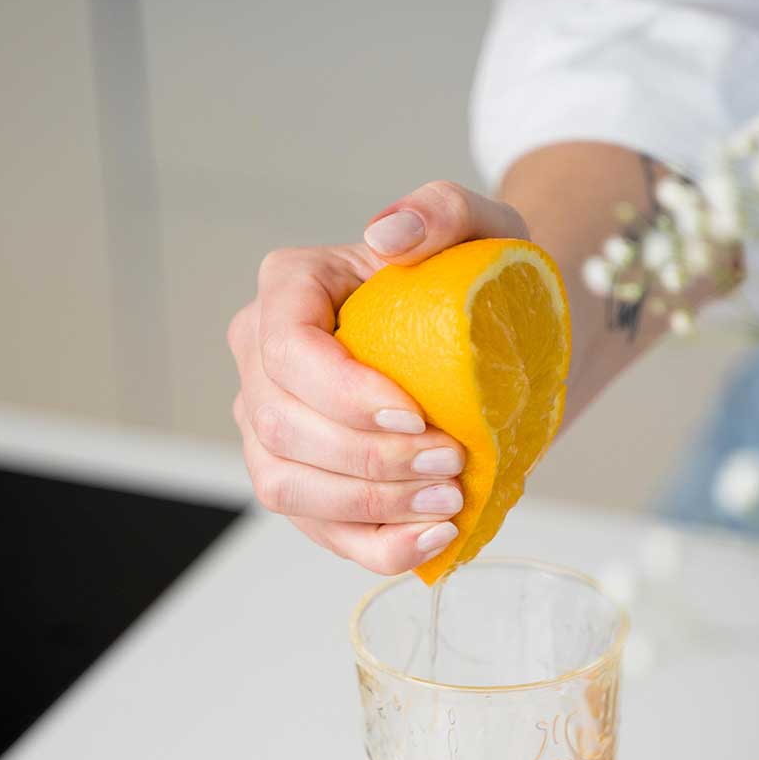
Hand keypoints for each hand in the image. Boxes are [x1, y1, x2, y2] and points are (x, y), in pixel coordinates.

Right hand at [228, 181, 527, 573]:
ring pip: (286, 487)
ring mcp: (274, 432)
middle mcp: (262, 363)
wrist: (496, 343)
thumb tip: (386, 235)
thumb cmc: (479, 283)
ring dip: (370, 506)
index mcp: (289, 289)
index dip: (342, 394)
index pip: (286, 348)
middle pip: (281, 427)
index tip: (417, 418)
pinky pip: (323, 533)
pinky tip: (434, 539)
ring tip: (447, 502)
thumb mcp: (484, 229)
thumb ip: (443, 210)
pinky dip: (378, 548)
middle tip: (451, 464)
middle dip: (367, 460)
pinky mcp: (308, 488)